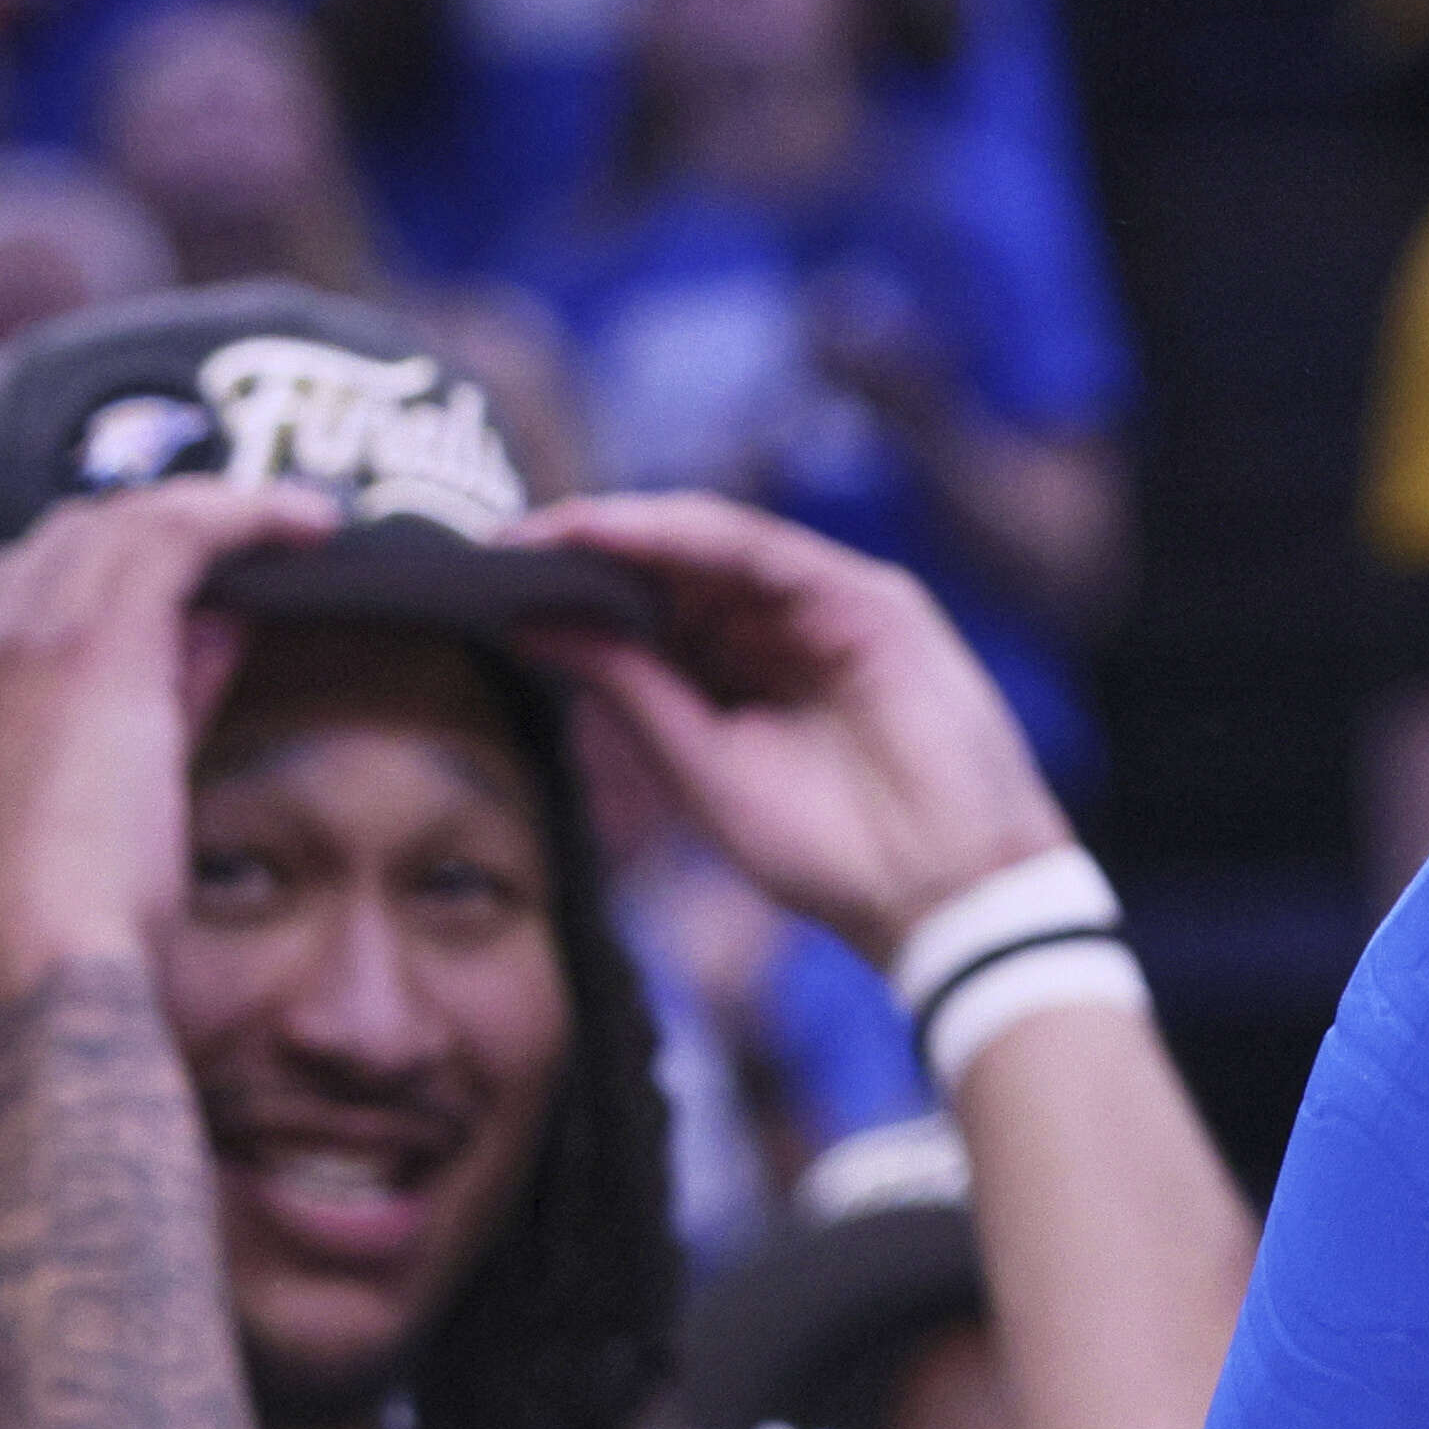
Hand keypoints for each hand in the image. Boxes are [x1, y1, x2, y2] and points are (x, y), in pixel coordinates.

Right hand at [0, 479, 338, 989]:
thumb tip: (223, 624)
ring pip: (125, 521)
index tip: (187, 562)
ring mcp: (26, 638)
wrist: (49, 957)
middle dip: (163, 516)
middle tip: (250, 528)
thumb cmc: (82, 915)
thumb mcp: (113, 793)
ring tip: (295, 518)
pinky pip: (175, 534)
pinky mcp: (94, 644)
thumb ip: (165, 695)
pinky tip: (306, 523)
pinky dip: (245, 514)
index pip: (23, 578)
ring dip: (217, 506)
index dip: (109, 554)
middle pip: (71, 533)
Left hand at [513, 485, 1067, 945]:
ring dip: (628, 531)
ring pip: (716, 544)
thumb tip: (535, 625)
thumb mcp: (700, 761)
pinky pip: (766, 552)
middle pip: (677, 565)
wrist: (938, 897)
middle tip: (498, 543)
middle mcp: (789, 629)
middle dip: (590, 547)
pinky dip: (690, 538)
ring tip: (546, 530)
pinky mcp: (873, 600)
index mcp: (748, 674)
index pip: (654, 609)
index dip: (577, 588)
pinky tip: (622, 533)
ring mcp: (834, 609)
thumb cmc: (831, 852)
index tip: (491, 582)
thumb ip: (629, 685)